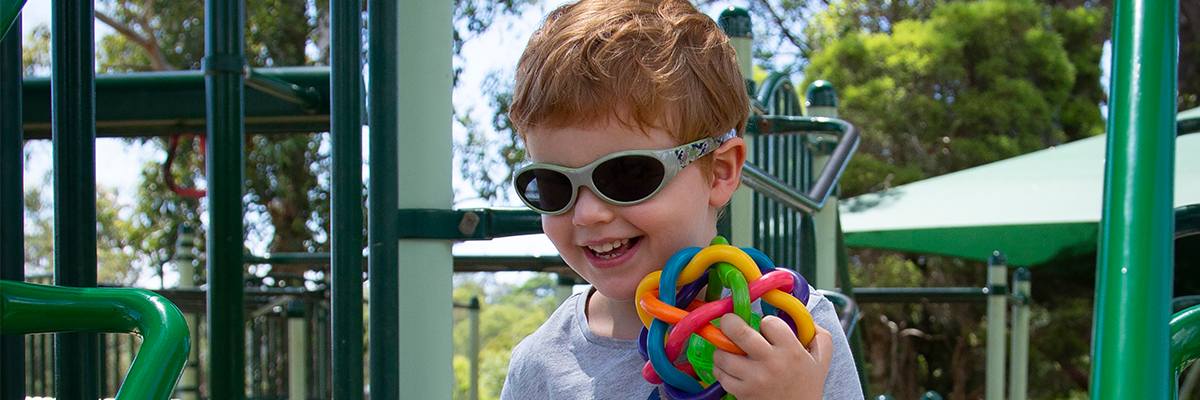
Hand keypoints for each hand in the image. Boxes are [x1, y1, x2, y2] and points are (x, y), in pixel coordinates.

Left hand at [711, 314, 833, 399]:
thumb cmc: (807, 385)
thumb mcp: (821, 360)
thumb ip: (820, 336)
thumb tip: (804, 317)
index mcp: (792, 351)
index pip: (768, 322)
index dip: (765, 323)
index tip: (766, 330)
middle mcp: (772, 363)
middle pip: (738, 332)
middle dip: (729, 322)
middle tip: (729, 322)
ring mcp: (755, 379)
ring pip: (723, 353)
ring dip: (722, 348)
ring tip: (729, 349)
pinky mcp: (743, 393)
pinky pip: (721, 373)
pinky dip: (721, 368)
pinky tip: (730, 367)